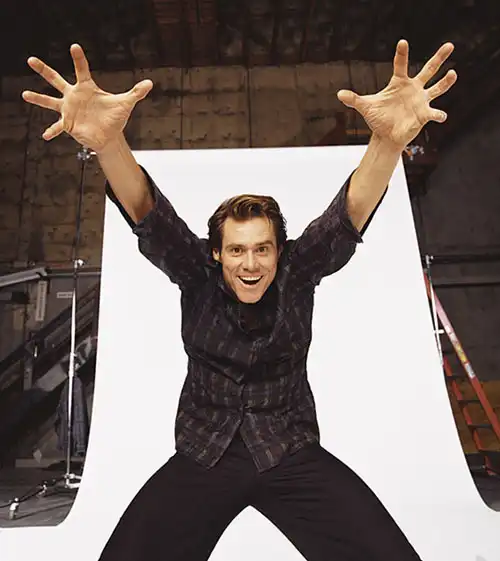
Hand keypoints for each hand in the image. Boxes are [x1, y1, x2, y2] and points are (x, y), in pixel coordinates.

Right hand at [22, 44, 152, 153]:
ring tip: (25, 94)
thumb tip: (150, 83)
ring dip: (38, 98)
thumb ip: (136, 93)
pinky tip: (45, 136)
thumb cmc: (115, 117)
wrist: (109, 135)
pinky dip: (52, 131)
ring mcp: (69, 109)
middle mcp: (74, 96)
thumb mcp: (126, 104)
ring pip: (49, 101)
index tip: (75, 47)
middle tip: (31, 60)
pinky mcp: (68, 123)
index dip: (79, 59)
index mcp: (87, 88)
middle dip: (44, 70)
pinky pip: (57, 127)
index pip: (81, 70)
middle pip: (56, 79)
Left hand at [337, 40, 456, 149]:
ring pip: (437, 88)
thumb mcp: (366, 107)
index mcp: (399, 83)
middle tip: (449, 45)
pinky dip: (437, 114)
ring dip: (446, 82)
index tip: (402, 42)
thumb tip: (339, 94)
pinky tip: (441, 115)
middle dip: (439, 58)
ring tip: (453, 74)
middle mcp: (413, 88)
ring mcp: (421, 100)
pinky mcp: (424, 115)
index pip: (401, 65)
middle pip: (429, 70)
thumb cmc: (378, 118)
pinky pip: (433, 113)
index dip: (401, 54)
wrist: (386, 135)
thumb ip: (354, 99)